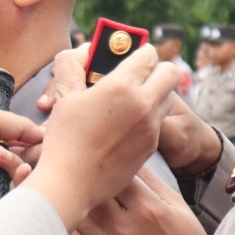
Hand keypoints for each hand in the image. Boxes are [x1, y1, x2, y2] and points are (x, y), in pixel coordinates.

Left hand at [0, 106, 44, 221]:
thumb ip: (18, 124)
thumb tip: (43, 132)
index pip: (28, 141)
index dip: (39, 139)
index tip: (47, 136)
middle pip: (33, 160)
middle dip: (36, 152)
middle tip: (31, 148)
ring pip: (26, 177)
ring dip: (22, 165)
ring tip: (1, 157)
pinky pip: (16, 195)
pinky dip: (20, 182)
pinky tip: (14, 172)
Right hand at [40, 45, 221, 179]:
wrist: (71, 184)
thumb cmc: (64, 139)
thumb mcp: (65, 96)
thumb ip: (72, 65)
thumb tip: (83, 51)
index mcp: (123, 86)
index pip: (148, 54)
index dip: (139, 52)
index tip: (128, 57)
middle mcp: (144, 104)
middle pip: (170, 72)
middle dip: (156, 69)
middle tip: (136, 76)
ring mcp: (151, 127)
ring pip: (167, 98)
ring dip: (154, 93)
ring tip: (128, 102)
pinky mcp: (151, 147)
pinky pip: (157, 122)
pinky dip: (146, 118)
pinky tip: (122, 126)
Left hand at [71, 167, 206, 234]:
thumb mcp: (178, 208)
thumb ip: (151, 182)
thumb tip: (127, 160)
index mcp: (148, 209)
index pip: (115, 175)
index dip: (107, 167)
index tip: (103, 163)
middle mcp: (126, 229)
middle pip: (92, 192)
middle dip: (89, 182)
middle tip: (83, 175)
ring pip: (80, 214)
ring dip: (78, 203)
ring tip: (76, 194)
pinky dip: (72, 228)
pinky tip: (76, 220)